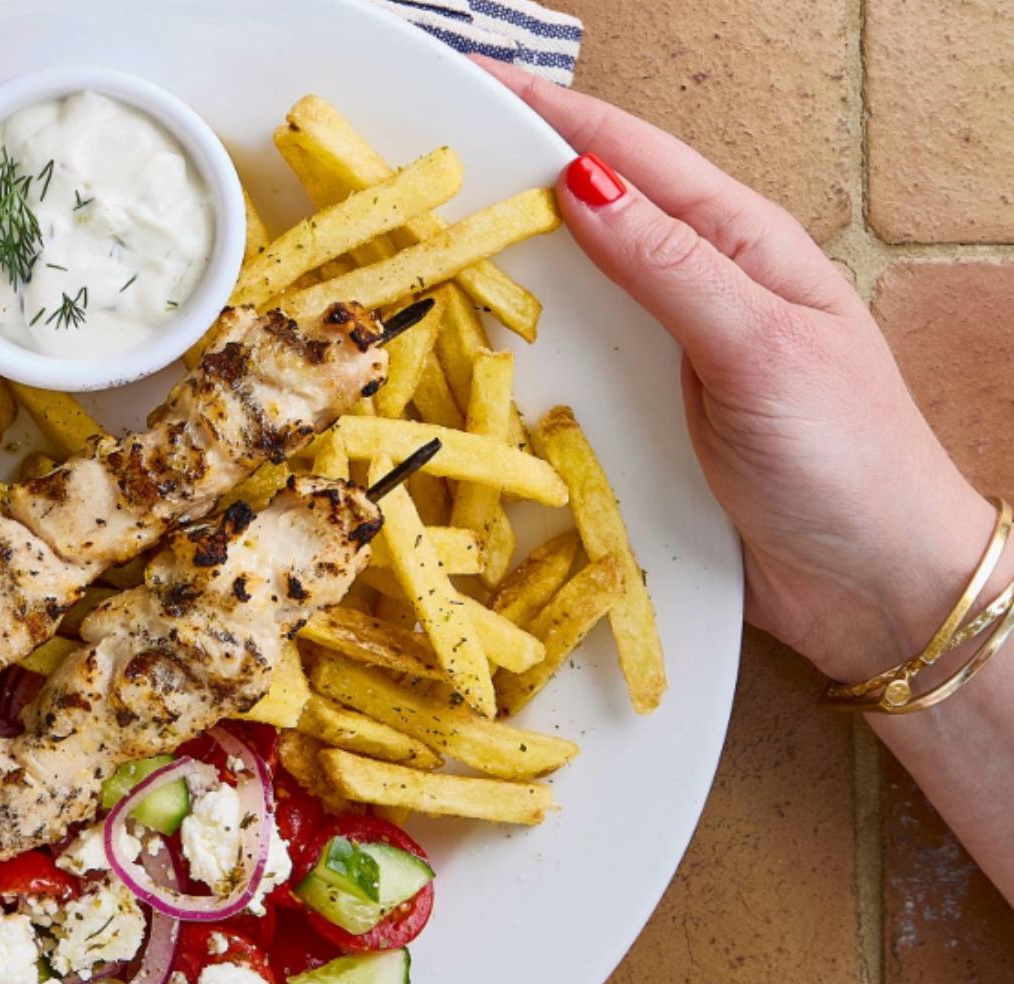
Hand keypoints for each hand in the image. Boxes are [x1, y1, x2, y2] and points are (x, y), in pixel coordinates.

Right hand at [475, 57, 994, 681]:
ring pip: (569, 287)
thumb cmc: (846, 460)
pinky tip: (463, 346)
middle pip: (588, 211)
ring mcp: (668, 354)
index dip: (548, 112)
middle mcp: (696, 287)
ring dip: (500, 261)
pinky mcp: (645, 419)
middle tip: (417, 160)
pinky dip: (514, 344)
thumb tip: (580, 182)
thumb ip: (671, 266)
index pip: (629, 154)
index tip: (467, 82)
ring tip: (419, 241)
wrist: (878, 588)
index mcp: (739, 245)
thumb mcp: (759, 348)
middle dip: (507, 174)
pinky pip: (567, 364)